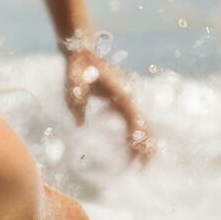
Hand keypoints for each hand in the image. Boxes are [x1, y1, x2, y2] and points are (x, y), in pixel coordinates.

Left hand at [65, 44, 152, 164]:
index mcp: (122, 97)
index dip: (139, 144)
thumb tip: (80, 124)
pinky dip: (133, 131)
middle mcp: (128, 98)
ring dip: (140, 140)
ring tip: (138, 160)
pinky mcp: (119, 97)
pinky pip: (130, 118)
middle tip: (142, 167)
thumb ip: (78, 104)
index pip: (136, 125)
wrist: (82, 52)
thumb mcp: (75, 86)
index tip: (138, 160)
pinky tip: (129, 142)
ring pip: (140, 123)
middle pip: (144, 126)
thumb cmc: (79, 67)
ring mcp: (125, 97)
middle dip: (145, 147)